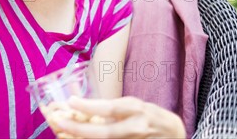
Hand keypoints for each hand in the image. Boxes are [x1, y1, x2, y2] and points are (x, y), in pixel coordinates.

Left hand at [53, 96, 185, 138]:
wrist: (175, 135)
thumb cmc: (152, 117)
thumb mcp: (136, 106)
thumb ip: (115, 108)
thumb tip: (84, 108)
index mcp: (137, 109)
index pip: (110, 108)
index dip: (89, 106)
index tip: (71, 102)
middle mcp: (137, 127)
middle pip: (105, 132)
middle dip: (80, 129)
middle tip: (60, 123)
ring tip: (64, 135)